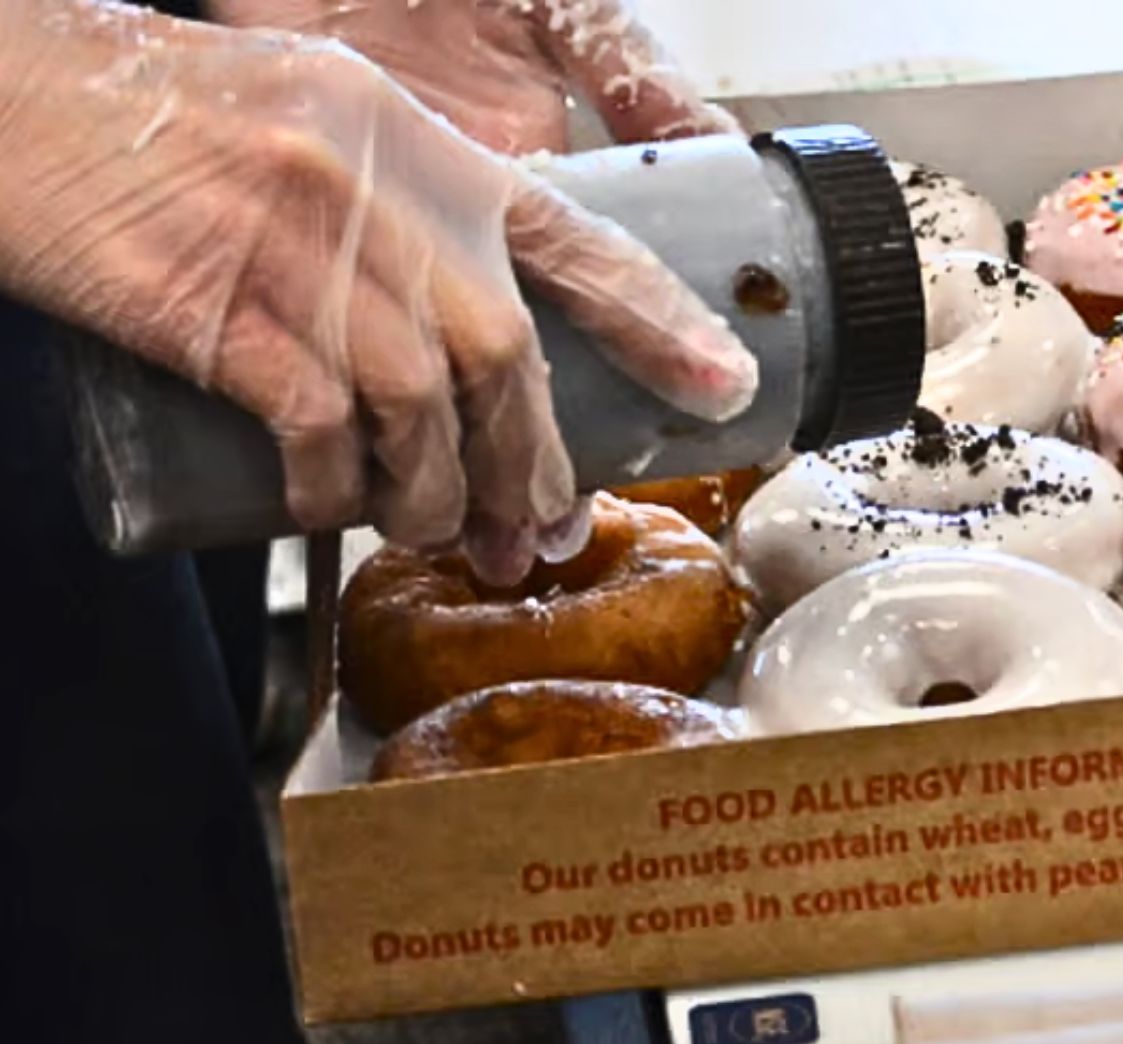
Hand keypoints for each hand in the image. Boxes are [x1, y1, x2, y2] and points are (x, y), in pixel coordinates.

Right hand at [0, 1, 755, 583]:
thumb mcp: (313, 128)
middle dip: (530, 461)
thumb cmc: (157, 124)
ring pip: (422, 406)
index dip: (657, 318)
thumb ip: (397, 220)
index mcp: (419, 143)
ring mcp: (304, 248)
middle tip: (536, 531)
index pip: (575, 239)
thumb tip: (460, 356)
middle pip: (503, 354)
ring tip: (434, 533)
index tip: (720, 382)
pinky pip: (318, 427)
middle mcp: (381, 191)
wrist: (12, 100)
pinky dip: (331, 487)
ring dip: (436, 494)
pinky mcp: (226, 310)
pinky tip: (326, 507)